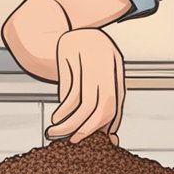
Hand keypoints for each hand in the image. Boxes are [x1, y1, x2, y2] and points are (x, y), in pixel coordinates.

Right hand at [46, 28, 124, 144]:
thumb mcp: (103, 76)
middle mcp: (104, 64)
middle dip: (87, 128)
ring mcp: (86, 59)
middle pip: (100, 105)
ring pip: (81, 100)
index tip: (95, 144)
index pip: (114, 105)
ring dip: (68, 121)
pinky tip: (57, 117)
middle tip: (73, 141)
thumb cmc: (92, 59)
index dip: (104, 126)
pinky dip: (62, 107)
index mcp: (116, 69)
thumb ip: (106, 101)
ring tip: (56, 132)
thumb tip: (109, 134)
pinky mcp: (68, 56)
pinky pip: (67, 89)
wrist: (77, 29)